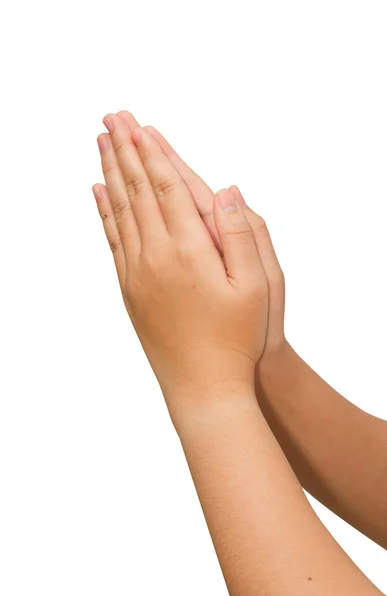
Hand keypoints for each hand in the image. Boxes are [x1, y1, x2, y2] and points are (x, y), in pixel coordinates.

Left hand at [112, 112, 285, 360]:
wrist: (204, 384)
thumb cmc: (238, 337)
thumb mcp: (257, 286)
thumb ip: (242, 233)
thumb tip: (226, 189)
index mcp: (191, 249)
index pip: (166, 187)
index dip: (152, 153)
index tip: (136, 124)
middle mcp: (157, 256)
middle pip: (136, 191)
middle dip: (125, 151)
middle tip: (110, 118)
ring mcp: (138, 273)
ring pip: (119, 211)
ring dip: (111, 174)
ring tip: (102, 144)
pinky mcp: (130, 289)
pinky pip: (112, 240)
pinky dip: (104, 212)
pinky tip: (98, 194)